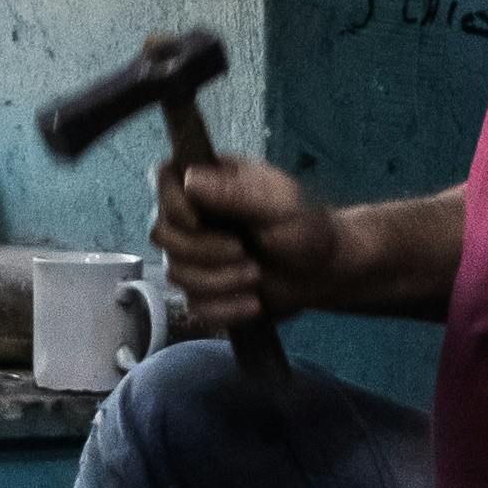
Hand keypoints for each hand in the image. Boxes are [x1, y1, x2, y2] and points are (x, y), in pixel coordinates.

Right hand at [151, 154, 338, 332]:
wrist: (325, 272)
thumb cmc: (306, 227)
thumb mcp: (278, 203)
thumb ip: (235, 191)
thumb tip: (189, 179)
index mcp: (211, 182)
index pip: (164, 180)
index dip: (172, 204)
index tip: (198, 221)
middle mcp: (195, 215)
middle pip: (162, 233)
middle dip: (203, 251)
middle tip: (245, 254)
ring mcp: (196, 254)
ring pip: (175, 273)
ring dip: (218, 281)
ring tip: (256, 277)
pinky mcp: (205, 290)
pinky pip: (194, 304)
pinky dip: (224, 308)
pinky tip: (252, 303)